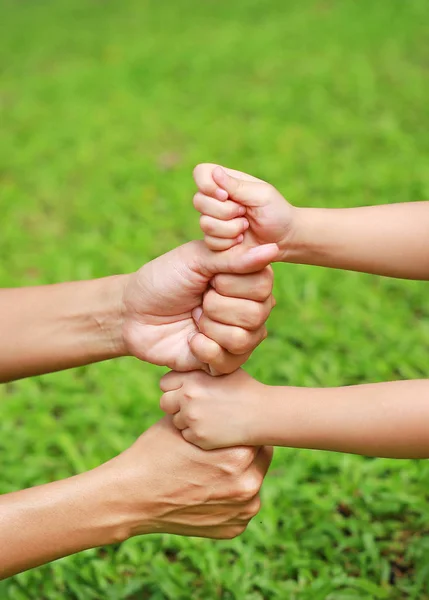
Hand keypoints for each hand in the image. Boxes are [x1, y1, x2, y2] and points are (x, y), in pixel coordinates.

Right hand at [0, 417, 272, 577]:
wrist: (130, 496)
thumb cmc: (155, 452)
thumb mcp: (184, 422)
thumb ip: (213, 413)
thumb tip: (230, 395)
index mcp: (238, 455)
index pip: (256, 432)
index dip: (241, 426)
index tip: (231, 424)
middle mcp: (248, 484)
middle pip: (259, 456)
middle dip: (243, 448)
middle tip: (222, 445)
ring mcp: (242, 510)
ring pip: (253, 480)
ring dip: (241, 473)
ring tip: (213, 467)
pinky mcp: (234, 528)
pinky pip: (243, 505)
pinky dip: (231, 497)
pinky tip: (209, 487)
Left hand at [121, 240, 276, 373]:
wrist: (132, 314)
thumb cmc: (163, 280)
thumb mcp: (194, 260)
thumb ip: (233, 258)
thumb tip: (272, 249)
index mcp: (246, 278)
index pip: (263, 284)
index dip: (230, 283)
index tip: (208, 279)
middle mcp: (249, 307)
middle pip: (257, 313)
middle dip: (217, 306)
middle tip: (198, 301)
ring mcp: (238, 334)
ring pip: (246, 337)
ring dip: (211, 327)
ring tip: (194, 319)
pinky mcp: (224, 360)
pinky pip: (231, 360)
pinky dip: (205, 349)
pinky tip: (191, 341)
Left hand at [160, 369, 263, 448]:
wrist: (262, 413)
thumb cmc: (244, 388)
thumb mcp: (222, 370)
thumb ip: (199, 369)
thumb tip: (182, 369)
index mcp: (192, 377)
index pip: (165, 383)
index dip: (175, 387)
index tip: (187, 391)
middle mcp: (188, 396)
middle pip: (165, 403)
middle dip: (176, 405)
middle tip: (195, 406)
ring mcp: (192, 417)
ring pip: (175, 421)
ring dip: (187, 420)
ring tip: (209, 417)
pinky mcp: (198, 436)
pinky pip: (187, 436)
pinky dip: (197, 434)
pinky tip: (214, 428)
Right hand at [193, 163, 296, 256]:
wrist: (284, 239)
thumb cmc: (277, 212)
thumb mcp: (261, 195)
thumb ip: (236, 186)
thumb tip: (215, 171)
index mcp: (226, 182)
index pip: (201, 173)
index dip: (207, 185)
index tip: (225, 195)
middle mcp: (216, 199)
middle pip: (198, 201)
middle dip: (225, 211)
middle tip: (245, 212)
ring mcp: (214, 219)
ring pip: (204, 223)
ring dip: (229, 228)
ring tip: (246, 226)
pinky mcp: (215, 239)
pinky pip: (210, 241)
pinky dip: (228, 242)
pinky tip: (240, 239)